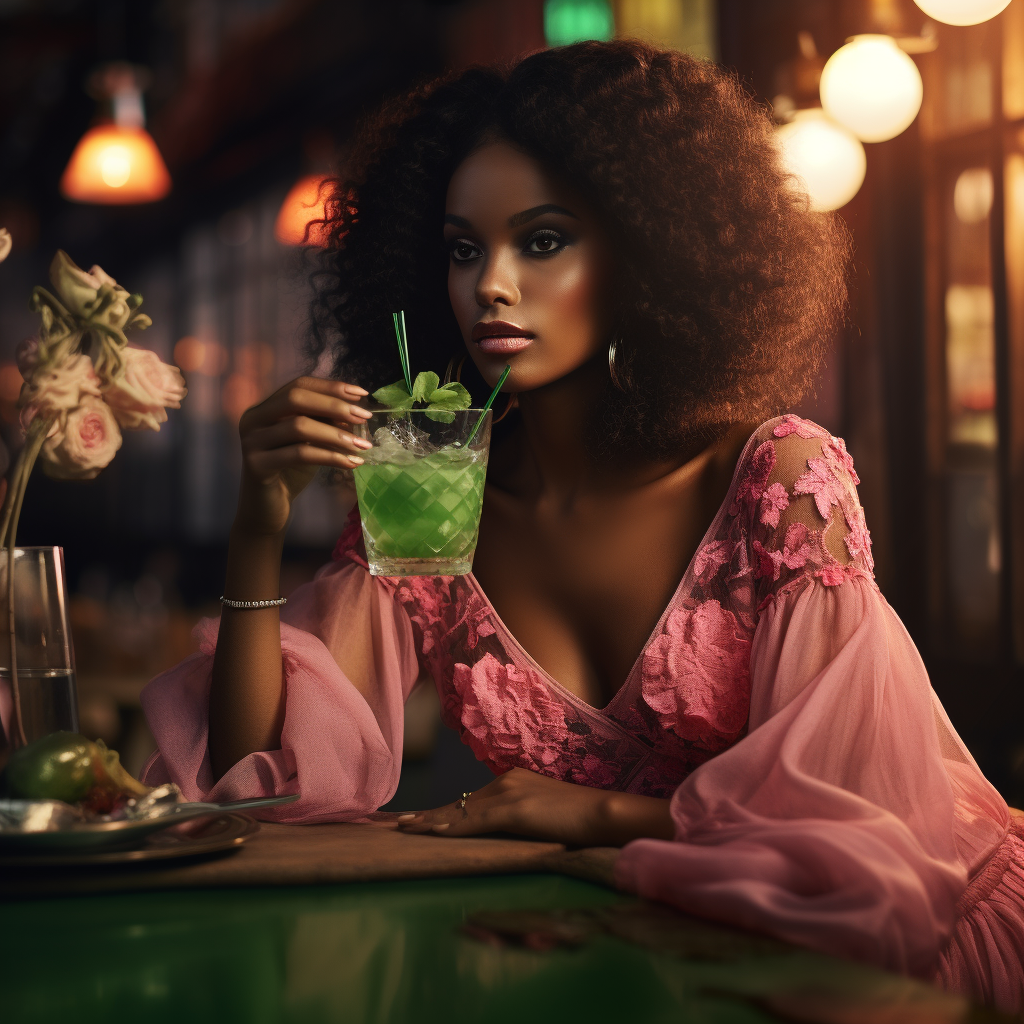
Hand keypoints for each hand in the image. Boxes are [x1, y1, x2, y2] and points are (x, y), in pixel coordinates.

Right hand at [235, 376, 372, 536]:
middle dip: (334, 405)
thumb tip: (355, 410)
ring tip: (363, 445)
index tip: (361, 394)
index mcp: (265, 407)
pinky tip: (352, 463)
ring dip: (336, 435)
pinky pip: (299, 454)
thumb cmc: (291, 472)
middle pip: (296, 398)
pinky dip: (330, 456)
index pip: (299, 384)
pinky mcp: (257, 465)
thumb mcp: (310, 442)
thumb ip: (324, 423)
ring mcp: (251, 441)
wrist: (267, 509)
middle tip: (364, 417)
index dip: (331, 387)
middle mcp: (253, 419)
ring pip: (299, 426)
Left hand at [395, 767, 673, 846]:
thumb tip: (507, 833)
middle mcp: (506, 781)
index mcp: (514, 780)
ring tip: (402, 829)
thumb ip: (524, 819)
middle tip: (397, 823)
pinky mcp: (513, 810)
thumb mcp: (547, 816)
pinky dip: (448, 828)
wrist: (607, 813)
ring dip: (429, 821)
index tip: (419, 819)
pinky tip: (427, 832)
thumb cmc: (583, 820)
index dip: (444, 811)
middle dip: (428, 814)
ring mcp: (508, 794)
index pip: (470, 801)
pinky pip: (472, 822)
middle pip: (459, 804)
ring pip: (460, 811)